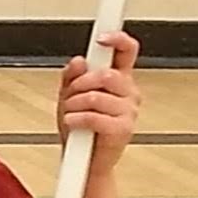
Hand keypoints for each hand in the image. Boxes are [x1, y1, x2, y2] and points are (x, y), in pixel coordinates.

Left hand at [58, 29, 141, 165]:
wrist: (83, 160)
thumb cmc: (79, 127)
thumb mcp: (69, 95)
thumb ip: (72, 76)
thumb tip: (79, 61)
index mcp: (119, 79)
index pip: (127, 52)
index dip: (118, 39)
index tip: (102, 37)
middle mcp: (128, 92)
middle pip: (107, 74)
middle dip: (80, 83)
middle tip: (70, 95)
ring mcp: (128, 111)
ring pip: (95, 96)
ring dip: (74, 104)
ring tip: (70, 113)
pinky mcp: (123, 129)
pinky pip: (94, 116)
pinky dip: (76, 118)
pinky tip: (72, 122)